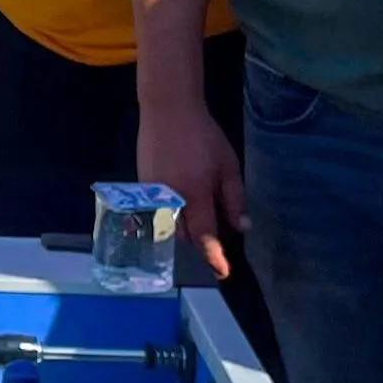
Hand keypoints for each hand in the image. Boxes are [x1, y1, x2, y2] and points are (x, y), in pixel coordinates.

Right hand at [135, 102, 246, 278]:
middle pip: (184, 237)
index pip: (205, 237)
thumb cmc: (203, 136)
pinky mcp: (141, 190)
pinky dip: (171, 218)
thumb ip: (234, 199)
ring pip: (169, 228)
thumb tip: (241, 228)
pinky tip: (181, 204)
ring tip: (198, 220)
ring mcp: (152, 197)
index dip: (214, 257)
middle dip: (199, 242)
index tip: (223, 273)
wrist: (167, 110)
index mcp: (194, 195)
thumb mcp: (227, 166)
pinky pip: (157, 214)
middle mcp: (170, 201)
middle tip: (215, 238)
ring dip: (185, 231)